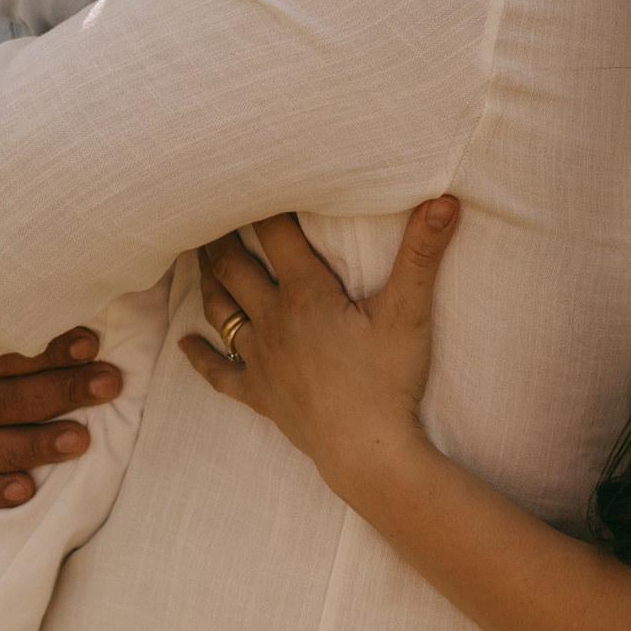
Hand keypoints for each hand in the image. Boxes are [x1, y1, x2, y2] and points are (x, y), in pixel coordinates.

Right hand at [0, 329, 123, 509]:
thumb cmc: (24, 327)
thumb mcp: (24, 312)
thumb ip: (47, 312)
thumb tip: (94, 296)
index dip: (46, 350)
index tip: (91, 344)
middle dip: (57, 393)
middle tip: (107, 385)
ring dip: (33, 445)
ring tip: (81, 440)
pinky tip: (26, 491)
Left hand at [180, 199, 459, 495]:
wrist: (368, 455)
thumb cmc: (388, 381)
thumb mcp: (409, 312)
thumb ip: (422, 253)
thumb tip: (446, 199)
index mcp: (305, 293)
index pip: (275, 233)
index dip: (262, 202)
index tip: (248, 175)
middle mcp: (272, 320)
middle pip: (233, 267)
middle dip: (219, 236)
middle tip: (205, 209)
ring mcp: (261, 360)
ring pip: (220, 310)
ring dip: (207, 281)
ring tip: (198, 257)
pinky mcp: (260, 396)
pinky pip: (219, 373)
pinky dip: (200, 356)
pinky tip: (184, 345)